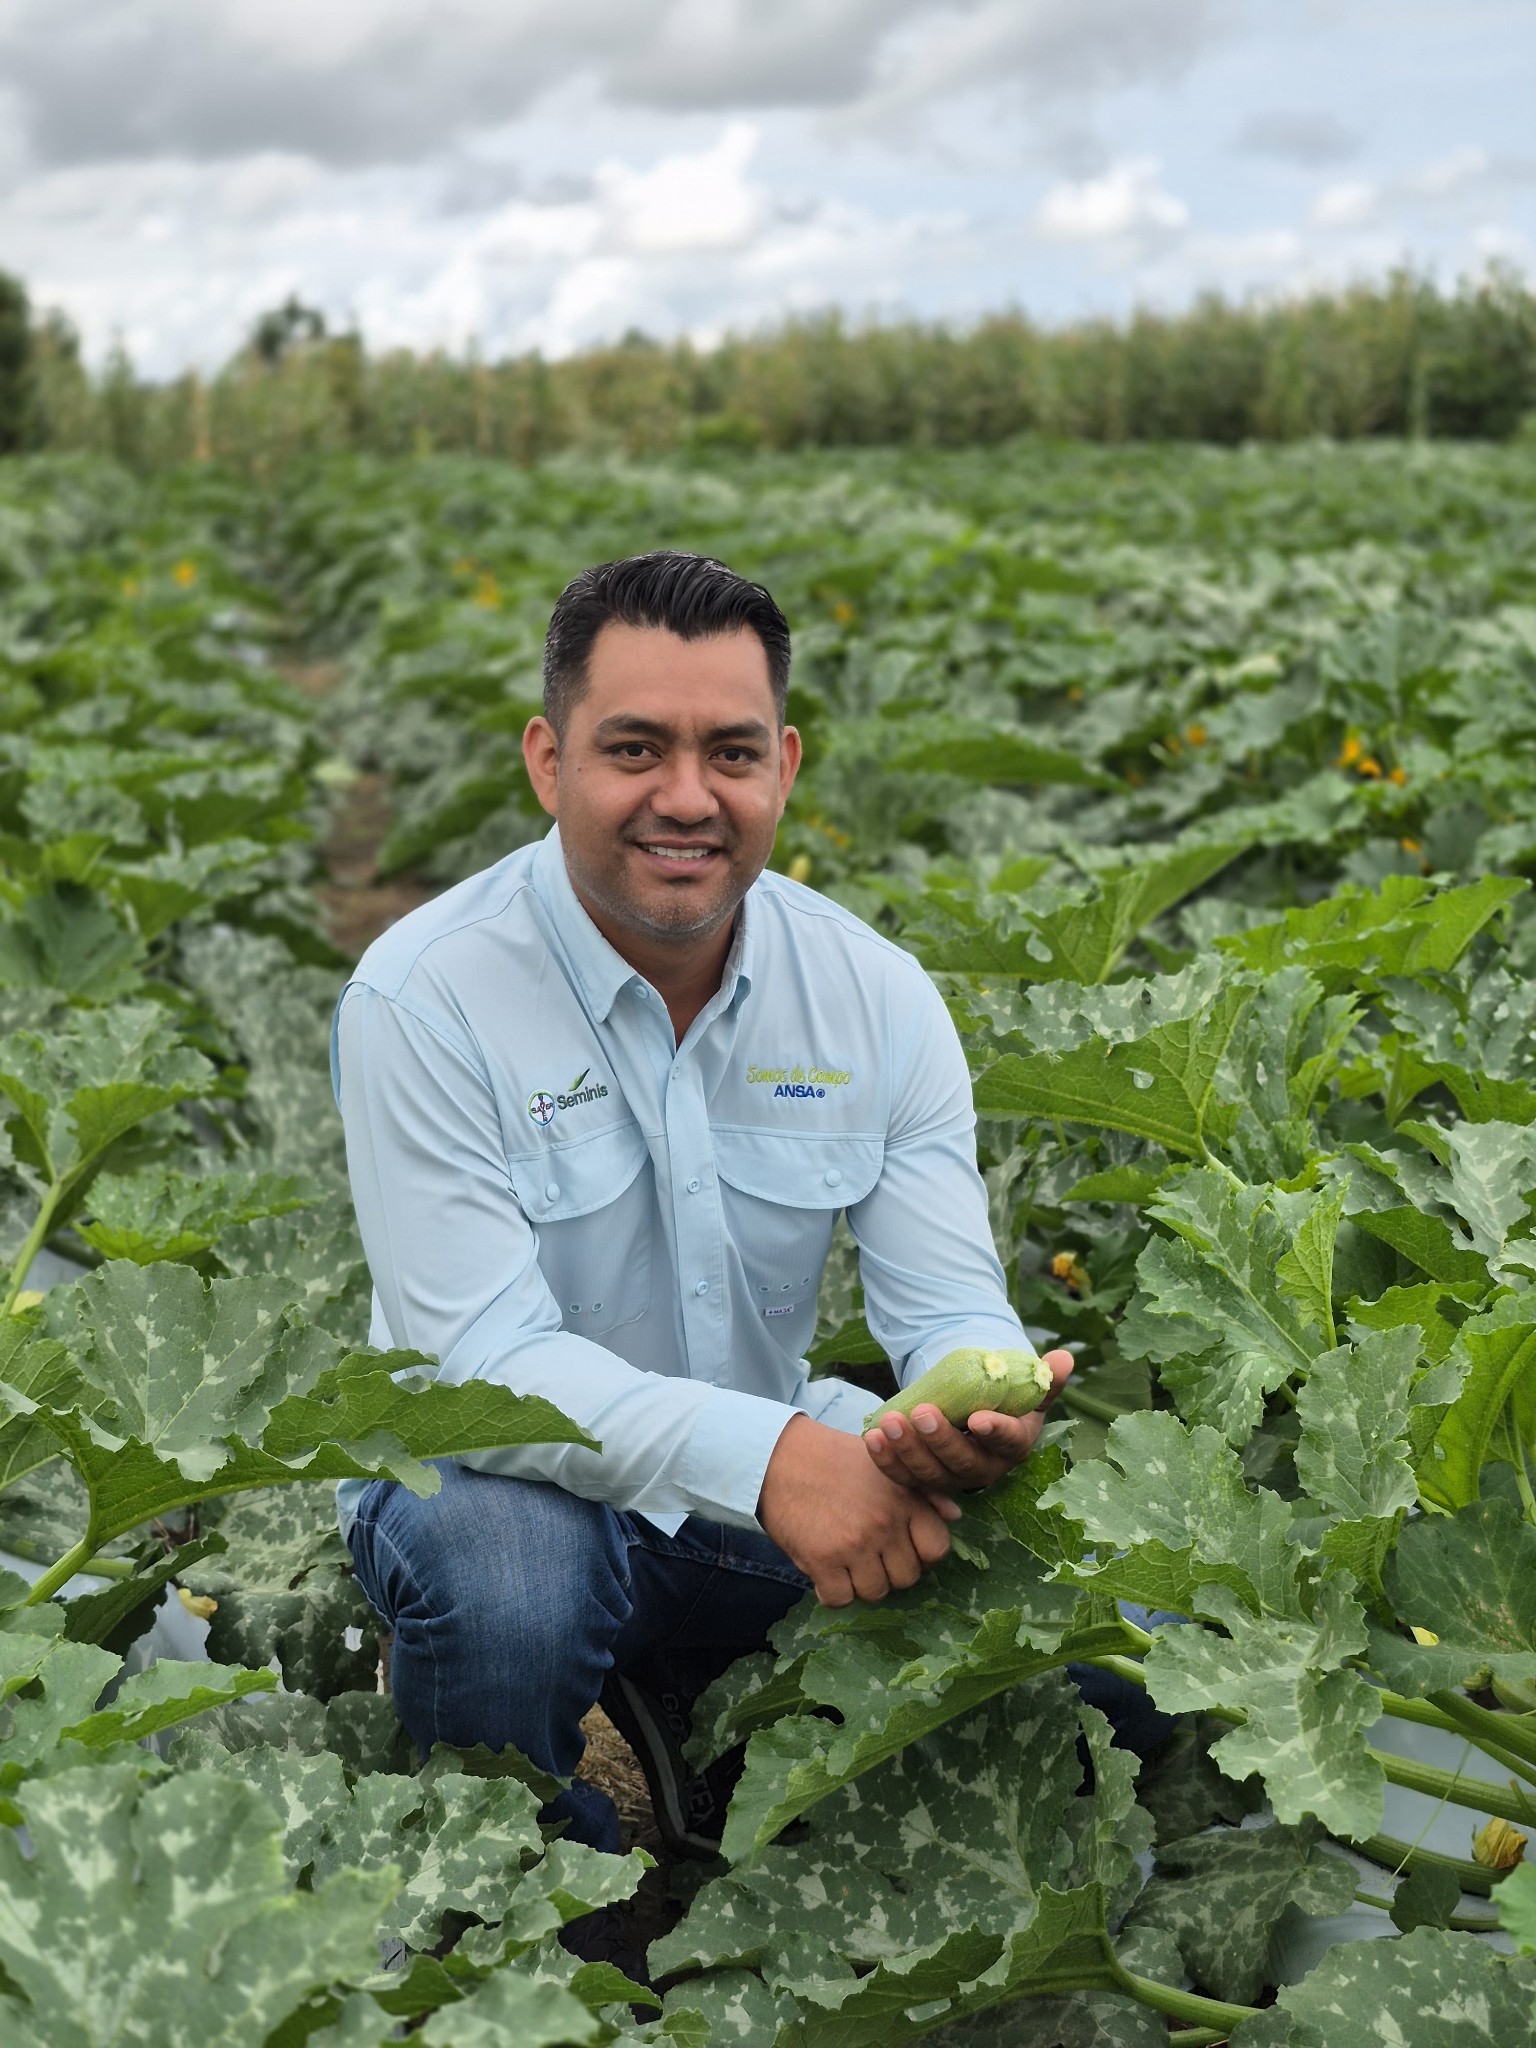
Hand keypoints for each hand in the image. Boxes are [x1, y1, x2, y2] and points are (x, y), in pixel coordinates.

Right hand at [757, 1413, 961, 1607]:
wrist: (779, 1456)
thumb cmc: (833, 1459)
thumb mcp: (884, 1465)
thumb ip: (923, 1492)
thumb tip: (956, 1516)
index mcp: (904, 1498)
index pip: (937, 1548)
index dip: (922, 1554)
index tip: (902, 1547)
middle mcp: (885, 1523)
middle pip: (907, 1577)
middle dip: (890, 1570)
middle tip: (869, 1554)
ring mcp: (854, 1544)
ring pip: (875, 1592)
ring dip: (861, 1583)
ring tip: (847, 1561)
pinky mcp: (822, 1560)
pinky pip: (840, 1599)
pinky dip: (832, 1592)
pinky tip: (826, 1571)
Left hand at [862, 1348, 1073, 1494]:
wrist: (975, 1415)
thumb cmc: (1003, 1400)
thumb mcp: (1025, 1387)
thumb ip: (1045, 1376)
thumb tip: (1063, 1358)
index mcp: (1013, 1445)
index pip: (1007, 1442)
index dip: (994, 1431)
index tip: (978, 1418)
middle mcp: (984, 1468)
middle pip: (963, 1463)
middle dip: (940, 1440)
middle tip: (922, 1413)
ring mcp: (951, 1477)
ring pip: (929, 1474)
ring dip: (907, 1451)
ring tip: (888, 1423)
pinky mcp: (922, 1479)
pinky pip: (903, 1477)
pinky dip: (886, 1461)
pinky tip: (872, 1438)